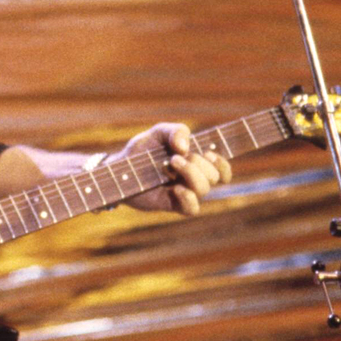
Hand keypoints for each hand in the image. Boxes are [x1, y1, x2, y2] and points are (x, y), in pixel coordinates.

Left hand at [117, 122, 231, 215]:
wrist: (119, 168)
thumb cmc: (141, 151)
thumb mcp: (158, 133)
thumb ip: (175, 131)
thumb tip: (185, 147)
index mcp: (195, 163)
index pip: (222, 170)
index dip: (222, 164)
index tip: (209, 154)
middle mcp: (192, 179)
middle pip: (214, 177)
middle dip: (198, 164)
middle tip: (175, 157)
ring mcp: (183, 192)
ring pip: (204, 189)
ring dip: (192, 174)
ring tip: (171, 163)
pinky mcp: (172, 204)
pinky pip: (192, 209)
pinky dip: (189, 198)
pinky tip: (176, 188)